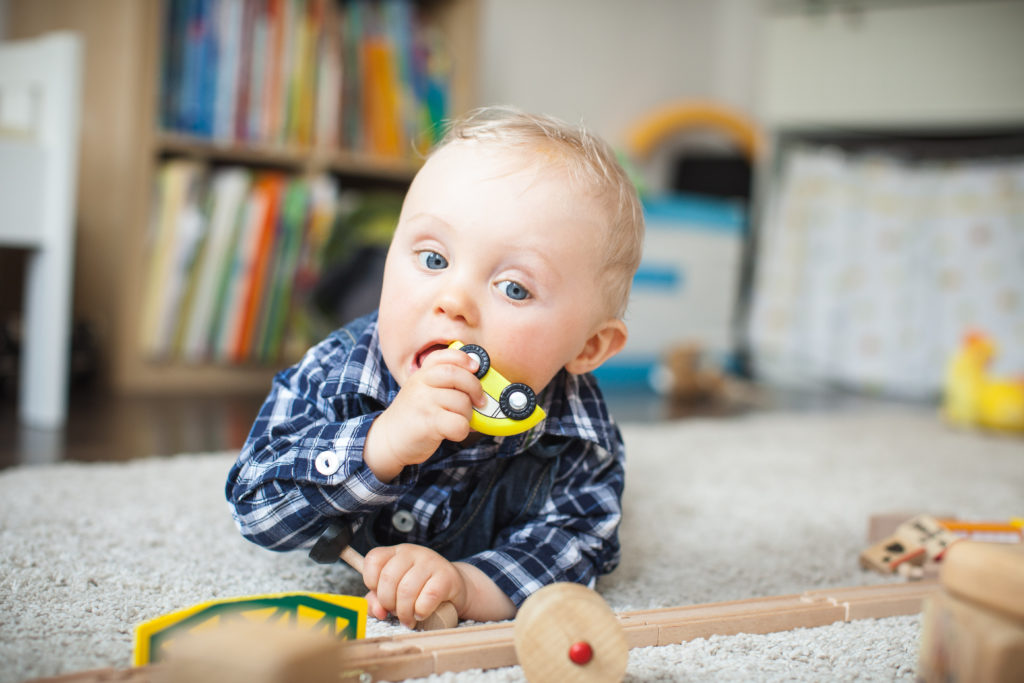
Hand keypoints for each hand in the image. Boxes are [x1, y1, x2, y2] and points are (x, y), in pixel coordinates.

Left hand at [362, 543, 466, 628]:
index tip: (380, 594)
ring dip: (404, 612)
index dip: (370, 582)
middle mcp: (413, 552)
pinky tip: (422, 614)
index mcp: (396, 552)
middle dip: (388, 603)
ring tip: (408, 619)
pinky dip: (421, 612)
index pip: (373, 560)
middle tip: (395, 612)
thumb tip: (377, 611)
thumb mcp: (395, 592)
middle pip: (388, 579)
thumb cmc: (420, 591)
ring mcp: (431, 562)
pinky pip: (427, 598)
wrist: (454, 589)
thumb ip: (378, 600)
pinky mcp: (447, 576)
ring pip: (406, 590)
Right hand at [364, 349, 484, 481]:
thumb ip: (445, 385)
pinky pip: (459, 423)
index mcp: (421, 374)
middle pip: (456, 374)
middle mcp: (420, 384)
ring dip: (467, 415)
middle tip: (479, 401)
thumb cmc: (414, 416)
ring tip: (457, 420)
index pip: (444, 356)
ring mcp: (423, 402)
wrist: (388, 440)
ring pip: (461, 402)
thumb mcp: (423, 392)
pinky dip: (462, 431)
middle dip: (475, 388)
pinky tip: (453, 432)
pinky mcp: (427, 423)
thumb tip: (480, 388)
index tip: (475, 368)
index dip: (463, 359)